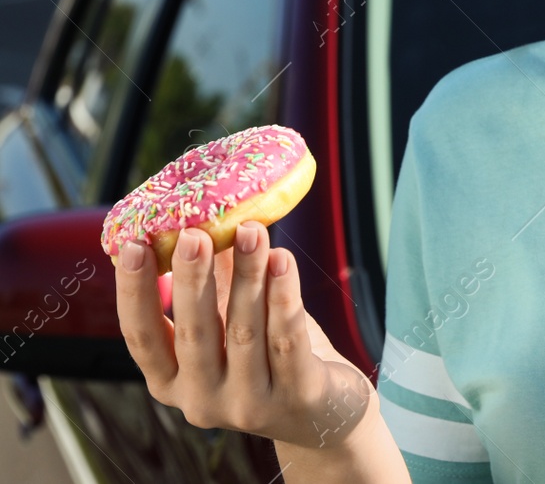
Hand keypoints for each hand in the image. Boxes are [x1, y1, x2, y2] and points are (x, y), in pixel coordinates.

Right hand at [115, 222, 374, 451]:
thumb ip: (213, 283)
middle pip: (195, 332)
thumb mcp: (230, 323)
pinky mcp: (297, 396)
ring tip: (252, 231)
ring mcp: (249, 403)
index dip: (134, 292)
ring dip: (247, 275)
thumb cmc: (267, 358)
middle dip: (193, 279)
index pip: (141, 337)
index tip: (133, 245)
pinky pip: (287, 340)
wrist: (323, 412)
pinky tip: (283, 260)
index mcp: (172, 382)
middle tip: (194, 233)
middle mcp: (202, 400)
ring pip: (245, 331)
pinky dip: (284, 298)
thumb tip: (197, 220)